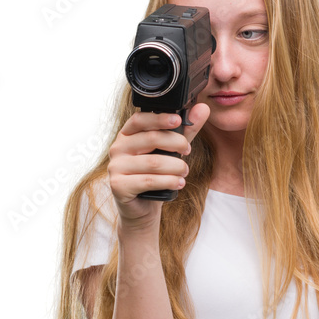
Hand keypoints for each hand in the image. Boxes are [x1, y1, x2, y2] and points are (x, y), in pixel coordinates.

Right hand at [108, 103, 210, 224]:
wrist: (142, 209)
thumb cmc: (155, 177)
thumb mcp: (172, 151)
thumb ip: (186, 131)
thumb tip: (203, 109)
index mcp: (127, 135)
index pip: (140, 120)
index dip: (160, 118)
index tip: (178, 120)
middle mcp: (117, 148)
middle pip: (150, 139)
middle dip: (176, 144)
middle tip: (188, 151)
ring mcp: (115, 167)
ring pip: (152, 162)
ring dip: (176, 166)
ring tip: (185, 171)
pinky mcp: (118, 186)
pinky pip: (148, 180)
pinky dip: (168, 181)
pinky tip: (179, 183)